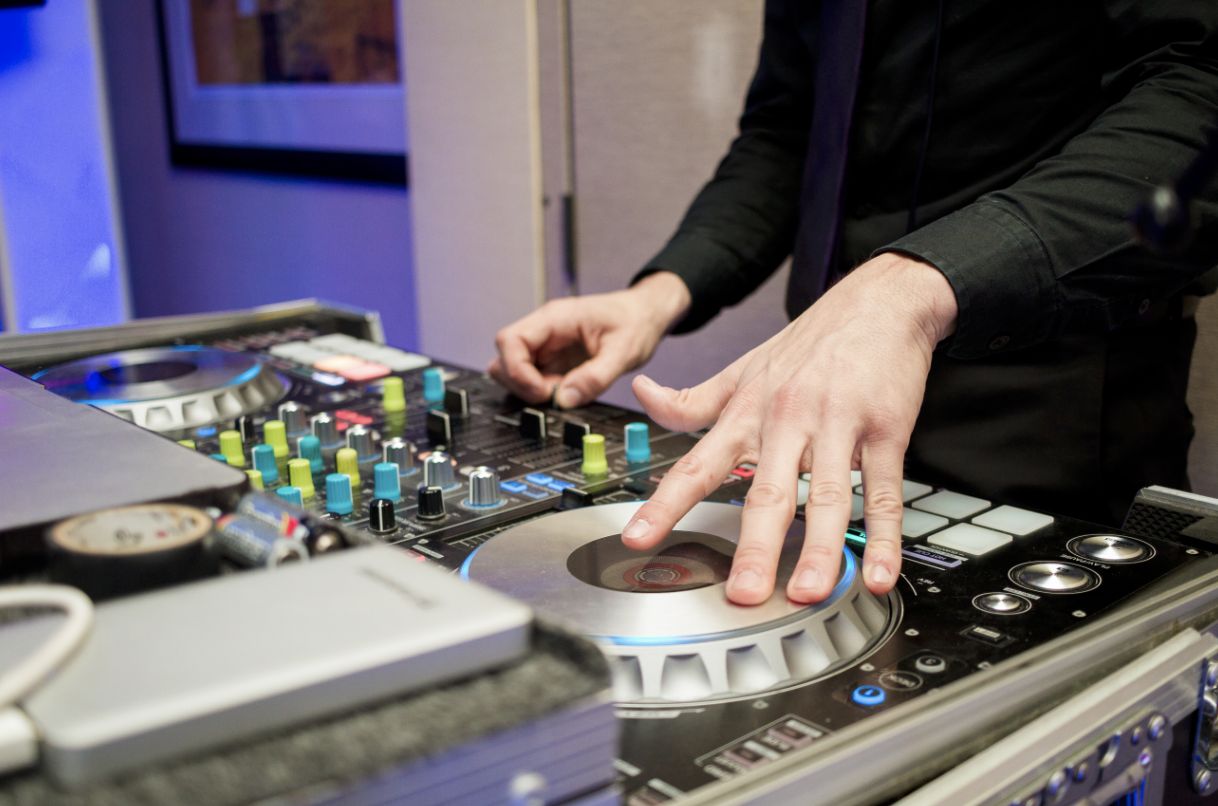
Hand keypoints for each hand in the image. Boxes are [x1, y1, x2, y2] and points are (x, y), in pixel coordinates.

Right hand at [489, 272, 690, 407]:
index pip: (510, 341)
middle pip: (504, 357)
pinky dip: (541, 389)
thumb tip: (565, 400)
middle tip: (554, 395)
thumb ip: (595, 377)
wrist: (646, 314)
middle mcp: (544, 329)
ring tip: (562, 391)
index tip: (543, 391)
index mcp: (555, 318)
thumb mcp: (624, 351)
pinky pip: (532, 375)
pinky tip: (565, 390)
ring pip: (513, 368)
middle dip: (522, 383)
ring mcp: (546, 344)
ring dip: (530, 388)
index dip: (517, 371)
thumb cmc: (635, 322)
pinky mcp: (553, 358)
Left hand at [621, 253, 957, 604]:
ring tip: (807, 593)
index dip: (665, 504)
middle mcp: (787, 420)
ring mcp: (838, 425)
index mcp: (748, 412)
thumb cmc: (810, 342)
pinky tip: (879, 573)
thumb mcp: (742, 367)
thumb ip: (692, 397)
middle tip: (742, 594)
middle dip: (753, 547)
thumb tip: (643, 394)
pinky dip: (882, 536)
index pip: (698, 464)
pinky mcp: (886, 430)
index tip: (637, 540)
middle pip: (767, 492)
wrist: (880, 300)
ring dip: (819, 549)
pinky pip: (882, 491)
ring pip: (826, 496)